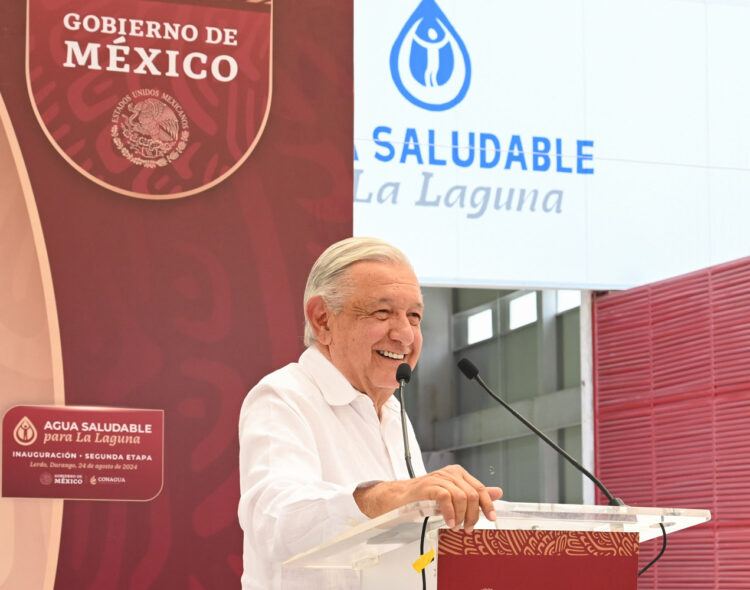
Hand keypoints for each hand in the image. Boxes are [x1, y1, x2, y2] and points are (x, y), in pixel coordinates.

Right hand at [353, 465, 501, 532]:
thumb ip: (474, 493)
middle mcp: (449, 473)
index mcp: (457, 474)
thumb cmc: (423, 498)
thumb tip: (497, 492)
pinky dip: (450, 513)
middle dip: (473, 514)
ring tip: (456, 526)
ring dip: (461, 516)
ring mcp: (438, 478)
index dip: (488, 504)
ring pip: (461, 496)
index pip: (479, 488)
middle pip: (472, 493)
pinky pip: (446, 498)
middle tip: (468, 527)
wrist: (397, 498)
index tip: (491, 518)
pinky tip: (448, 522)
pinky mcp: (427, 486)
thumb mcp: (452, 496)